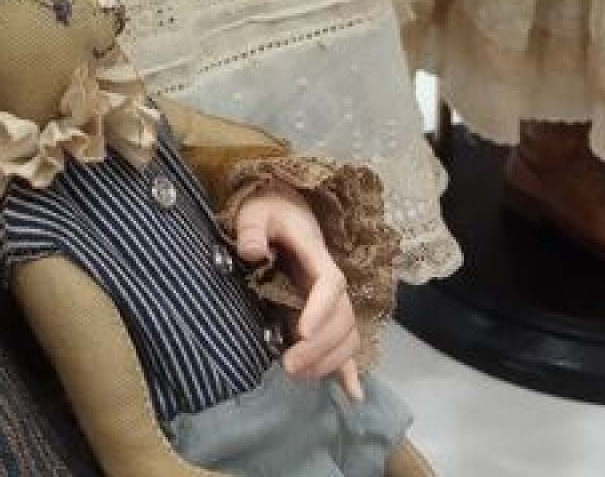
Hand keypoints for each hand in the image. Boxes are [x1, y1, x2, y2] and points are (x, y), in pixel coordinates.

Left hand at [233, 185, 363, 400]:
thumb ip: (251, 229)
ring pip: (347, 334)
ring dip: (330, 359)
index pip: (330, 283)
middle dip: (320, 346)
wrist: (285, 208)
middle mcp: (330, 280)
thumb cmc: (269, 210)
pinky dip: (350, 368)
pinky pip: (345, 342)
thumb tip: (251, 252)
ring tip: (299, 375)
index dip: (321, 309)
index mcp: (316, 253)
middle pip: (341, 317)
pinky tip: (353, 395)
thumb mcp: (255, 211)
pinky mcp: (326, 313)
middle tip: (289, 366)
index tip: (302, 332)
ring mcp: (331, 299)